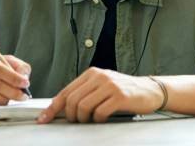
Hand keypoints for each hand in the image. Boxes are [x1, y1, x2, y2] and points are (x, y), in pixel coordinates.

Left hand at [38, 67, 163, 122]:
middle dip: (71, 116)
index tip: (44, 119)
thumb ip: (84, 93)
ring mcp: (110, 85)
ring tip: (91, 120)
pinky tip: (103, 118)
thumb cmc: (124, 91)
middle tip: (77, 122)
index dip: (53, 107)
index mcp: (92, 73)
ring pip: (83, 106)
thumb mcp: (102, 87)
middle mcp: (99, 76)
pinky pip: (100, 112)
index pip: (66, 91)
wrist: (149, 90)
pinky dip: (98, 120)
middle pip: (72, 100)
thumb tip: (61, 108)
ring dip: (84, 119)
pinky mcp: (120, 96)